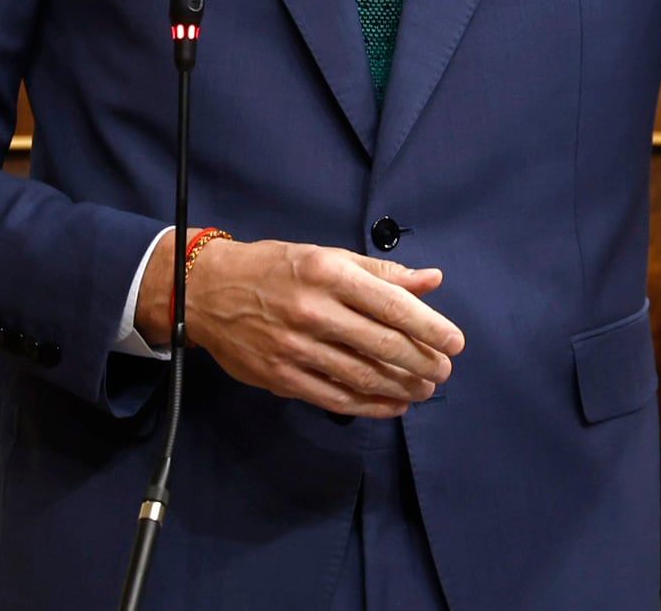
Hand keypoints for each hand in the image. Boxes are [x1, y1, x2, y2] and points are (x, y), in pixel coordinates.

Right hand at [141, 235, 462, 417]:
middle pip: (383, 344)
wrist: (206, 292)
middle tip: (445, 370)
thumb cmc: (275, 269)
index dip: (430, 327)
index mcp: (329, 273)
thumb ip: (381, 272)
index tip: (455, 342)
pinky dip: (370, 405)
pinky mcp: (281, 377)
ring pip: (362, 375)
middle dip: (423, 362)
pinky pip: (335, 397)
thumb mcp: (327, 256)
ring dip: (402, 387)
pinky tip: (392, 405)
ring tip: (425, 389)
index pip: (392, 304)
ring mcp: (295, 347)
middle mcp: (313, 310)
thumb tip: (432, 280)